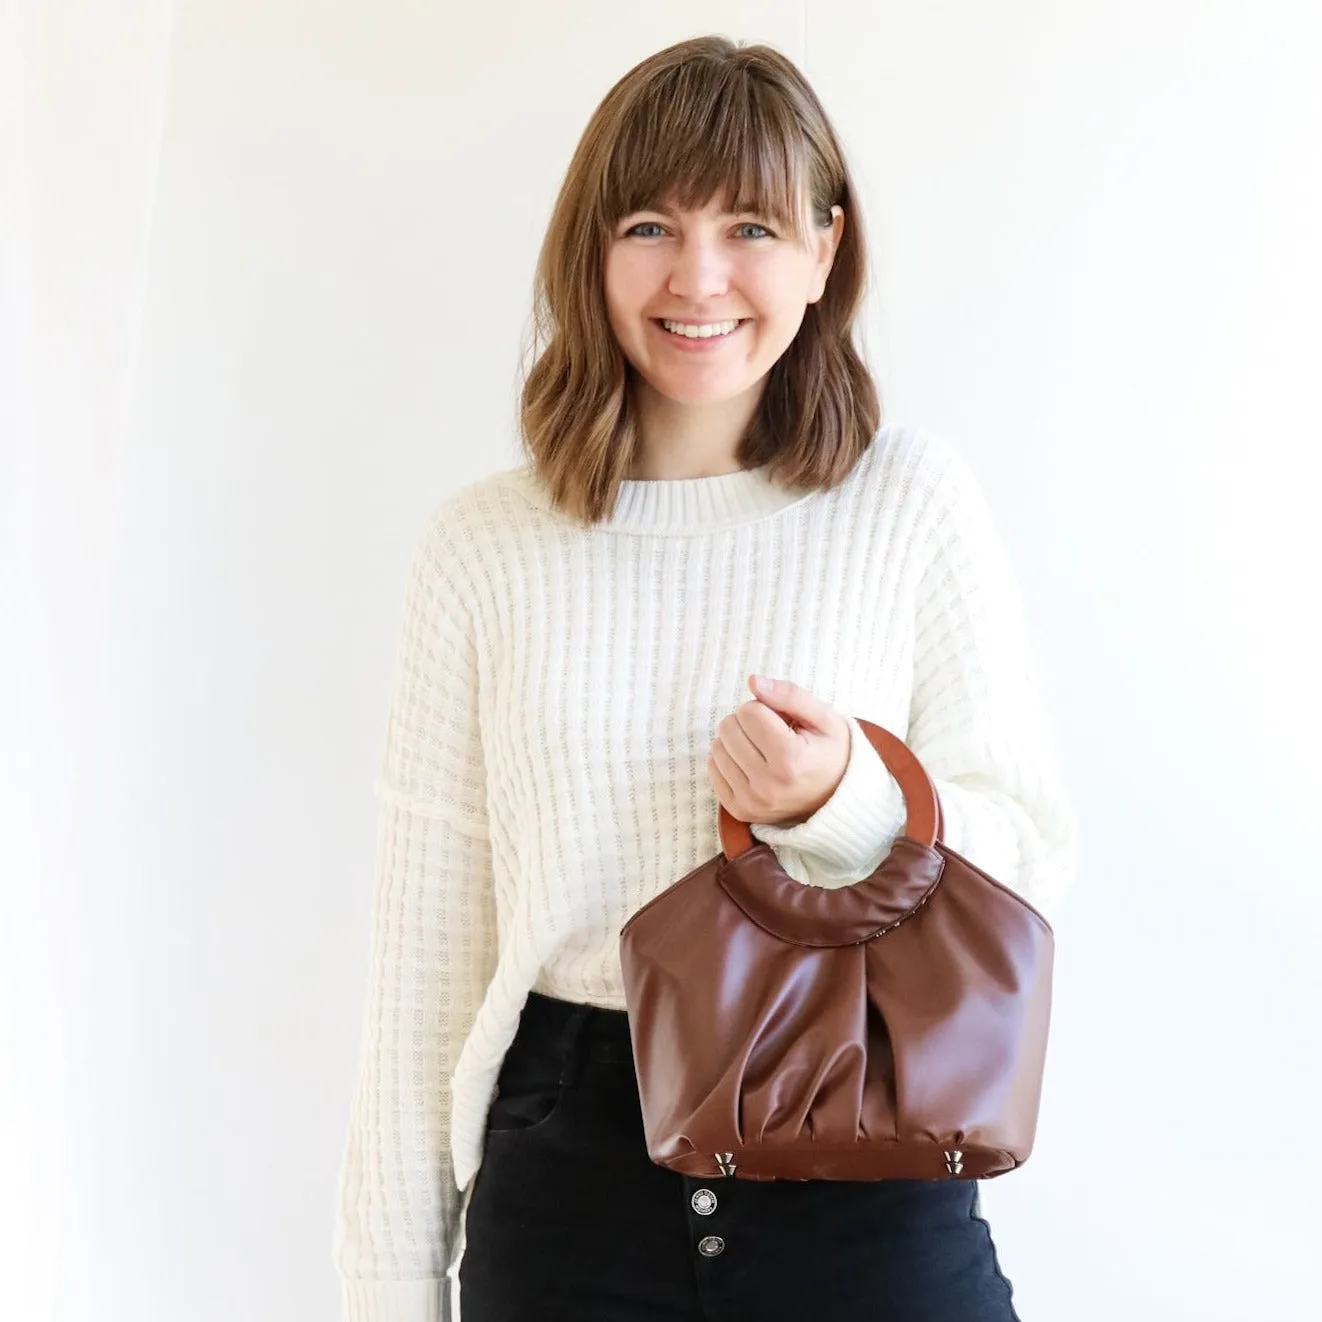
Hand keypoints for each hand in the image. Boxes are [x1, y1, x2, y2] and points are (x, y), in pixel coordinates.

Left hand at [707, 676, 850, 826]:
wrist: (838, 798)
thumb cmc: (831, 752)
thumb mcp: (825, 718)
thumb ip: (790, 695)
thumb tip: (753, 681)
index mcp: (791, 759)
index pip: (749, 712)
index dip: (765, 707)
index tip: (783, 720)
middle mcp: (768, 785)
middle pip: (729, 728)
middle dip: (748, 722)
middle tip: (773, 734)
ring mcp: (751, 801)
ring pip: (717, 747)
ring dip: (738, 740)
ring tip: (764, 749)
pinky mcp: (739, 810)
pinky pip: (713, 770)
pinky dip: (729, 760)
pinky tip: (752, 762)